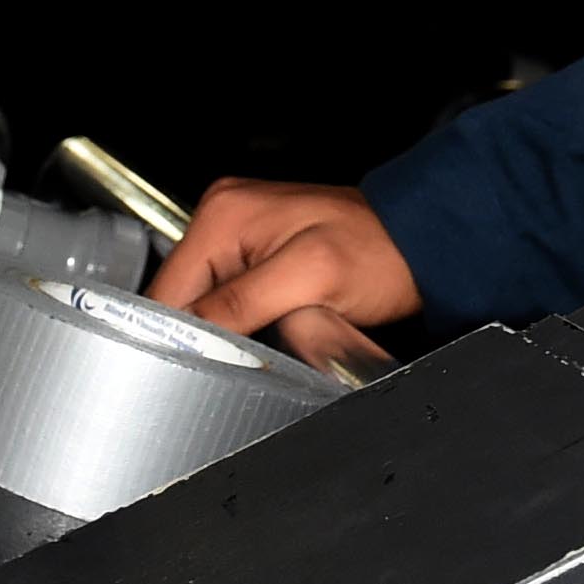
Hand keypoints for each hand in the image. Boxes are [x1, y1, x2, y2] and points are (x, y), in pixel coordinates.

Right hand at [150, 179, 420, 338]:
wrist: (418, 244)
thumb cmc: (379, 250)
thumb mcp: (309, 276)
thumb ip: (242, 302)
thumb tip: (191, 334)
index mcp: (222, 215)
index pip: (165, 292)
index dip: (178, 337)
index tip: (197, 367)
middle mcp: (222, 218)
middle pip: (180, 300)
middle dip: (204, 335)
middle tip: (245, 352)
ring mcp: (237, 236)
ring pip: (201, 306)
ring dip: (223, 332)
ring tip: (265, 337)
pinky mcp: (255, 255)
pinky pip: (226, 300)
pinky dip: (239, 322)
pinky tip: (267, 328)